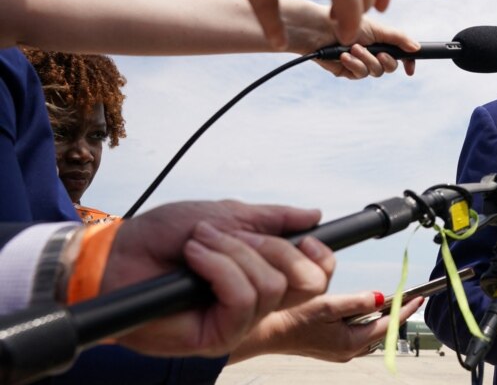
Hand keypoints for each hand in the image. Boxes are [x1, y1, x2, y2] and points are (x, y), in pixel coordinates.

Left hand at [102, 200, 334, 356]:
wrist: (118, 254)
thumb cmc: (163, 237)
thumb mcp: (226, 215)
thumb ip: (272, 218)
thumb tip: (315, 215)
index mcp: (264, 275)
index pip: (317, 277)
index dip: (321, 256)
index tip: (306, 237)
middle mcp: (258, 305)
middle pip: (307, 283)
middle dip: (274, 248)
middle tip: (233, 234)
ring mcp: (239, 324)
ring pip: (271, 286)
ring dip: (233, 251)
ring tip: (199, 242)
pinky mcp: (217, 337)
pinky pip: (243, 299)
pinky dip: (219, 267)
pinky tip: (194, 257)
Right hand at [229, 292, 424, 362]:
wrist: (266, 332)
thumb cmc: (292, 319)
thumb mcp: (327, 306)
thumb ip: (357, 301)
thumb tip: (381, 298)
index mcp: (351, 343)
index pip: (389, 324)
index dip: (405, 309)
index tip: (420, 297)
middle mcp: (348, 350)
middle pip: (382, 330)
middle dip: (396, 313)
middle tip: (410, 297)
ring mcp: (340, 350)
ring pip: (370, 331)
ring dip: (380, 316)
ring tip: (391, 300)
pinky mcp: (332, 346)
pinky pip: (357, 332)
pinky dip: (364, 320)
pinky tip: (363, 309)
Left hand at [314, 17, 418, 79]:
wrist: (320, 28)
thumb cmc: (346, 22)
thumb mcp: (378, 29)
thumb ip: (398, 39)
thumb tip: (416, 48)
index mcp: (382, 41)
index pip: (400, 55)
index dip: (407, 62)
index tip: (410, 69)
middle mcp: (373, 53)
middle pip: (390, 67)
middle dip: (385, 60)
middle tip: (378, 52)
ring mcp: (361, 63)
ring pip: (376, 72)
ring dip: (367, 60)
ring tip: (354, 48)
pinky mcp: (348, 71)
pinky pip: (359, 74)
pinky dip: (354, 64)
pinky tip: (344, 56)